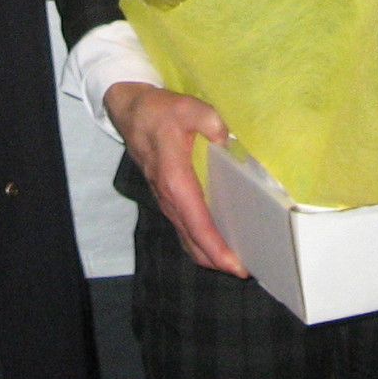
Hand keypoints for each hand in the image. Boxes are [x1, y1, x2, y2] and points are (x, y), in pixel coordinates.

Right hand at [105, 81, 246, 275]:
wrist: (131, 112)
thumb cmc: (160, 111)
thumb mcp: (186, 107)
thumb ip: (208, 120)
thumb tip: (225, 137)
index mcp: (175, 180)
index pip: (198, 224)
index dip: (217, 248)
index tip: (236, 265)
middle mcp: (169, 198)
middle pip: (193, 241)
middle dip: (218, 261)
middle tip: (246, 271)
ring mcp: (166, 201)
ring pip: (187, 239)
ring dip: (209, 255)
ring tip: (237, 262)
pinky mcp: (167, 199)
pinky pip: (184, 229)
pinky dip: (200, 243)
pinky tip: (217, 244)